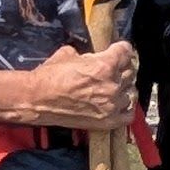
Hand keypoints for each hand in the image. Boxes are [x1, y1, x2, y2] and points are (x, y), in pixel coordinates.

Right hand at [17, 36, 138, 132]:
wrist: (38, 99)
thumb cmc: (50, 76)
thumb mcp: (69, 54)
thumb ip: (89, 55)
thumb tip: (94, 56)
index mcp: (104, 66)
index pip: (126, 52)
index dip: (122, 48)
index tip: (119, 49)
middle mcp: (111, 85)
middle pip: (131, 71)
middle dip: (122, 67)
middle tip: (114, 67)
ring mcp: (111, 105)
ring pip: (131, 92)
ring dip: (124, 87)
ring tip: (115, 85)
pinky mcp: (108, 121)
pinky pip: (129, 114)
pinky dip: (126, 107)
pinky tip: (119, 102)